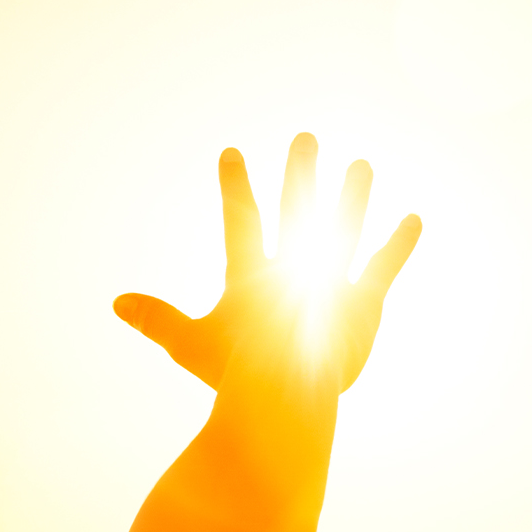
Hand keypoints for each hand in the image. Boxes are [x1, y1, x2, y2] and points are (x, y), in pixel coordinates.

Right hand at [114, 133, 420, 392]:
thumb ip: (156, 320)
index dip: (235, 187)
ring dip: (354, 196)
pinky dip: (401, 243)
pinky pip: (385, 267)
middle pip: (299, 213)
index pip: (242, 223)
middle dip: (301, 175)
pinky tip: (415, 218)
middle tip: (306, 138)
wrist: (284, 394)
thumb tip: (116, 303)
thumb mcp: (189, 345)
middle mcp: (295, 270)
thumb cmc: (232, 375)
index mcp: (252, 277)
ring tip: (362, 165)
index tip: (232, 152)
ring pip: (346, 229)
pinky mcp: (363, 306)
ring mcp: (331, 284)